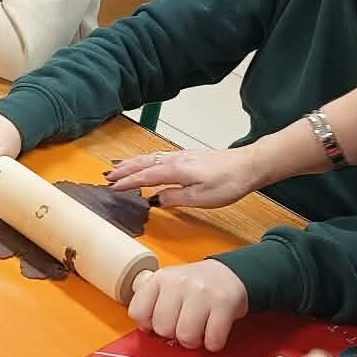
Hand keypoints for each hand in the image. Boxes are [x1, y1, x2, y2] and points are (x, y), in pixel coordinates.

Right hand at [107, 146, 267, 210]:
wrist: (249, 165)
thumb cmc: (229, 182)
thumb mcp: (200, 198)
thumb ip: (175, 198)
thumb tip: (155, 200)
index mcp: (175, 170)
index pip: (145, 176)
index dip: (127, 182)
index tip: (112, 187)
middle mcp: (176, 160)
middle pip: (144, 163)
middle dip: (124, 169)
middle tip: (107, 175)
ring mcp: (182, 156)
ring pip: (151, 158)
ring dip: (133, 163)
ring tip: (120, 166)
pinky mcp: (190, 156)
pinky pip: (160, 156)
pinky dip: (147, 159)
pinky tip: (148, 162)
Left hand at [128, 259, 250, 351]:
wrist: (230, 274)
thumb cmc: (193, 287)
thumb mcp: (166, 285)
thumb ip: (151, 303)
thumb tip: (145, 329)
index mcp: (160, 279)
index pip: (138, 312)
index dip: (148, 324)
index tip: (159, 321)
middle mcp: (179, 283)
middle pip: (163, 328)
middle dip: (173, 335)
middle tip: (182, 327)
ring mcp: (202, 293)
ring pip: (186, 336)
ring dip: (193, 341)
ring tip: (198, 331)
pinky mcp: (224, 304)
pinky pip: (212, 340)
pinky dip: (212, 343)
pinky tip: (213, 333)